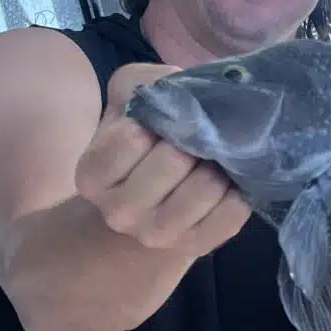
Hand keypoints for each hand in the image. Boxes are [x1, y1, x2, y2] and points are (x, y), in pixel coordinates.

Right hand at [74, 63, 251, 255]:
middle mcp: (118, 212)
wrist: (152, 200)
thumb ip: (144, 83)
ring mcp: (156, 235)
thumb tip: (179, 86)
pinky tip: (229, 184)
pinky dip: (238, 193)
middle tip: (198, 139)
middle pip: (173, 161)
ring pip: (204, 189)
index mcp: (92, 175)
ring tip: (213, 160)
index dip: (159, 120)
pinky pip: (231, 215)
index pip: (132, 137)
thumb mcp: (129, 101)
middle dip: (193, 140)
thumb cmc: (142, 142)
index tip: (165, 122)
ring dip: (217, 166)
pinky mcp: (195, 247)